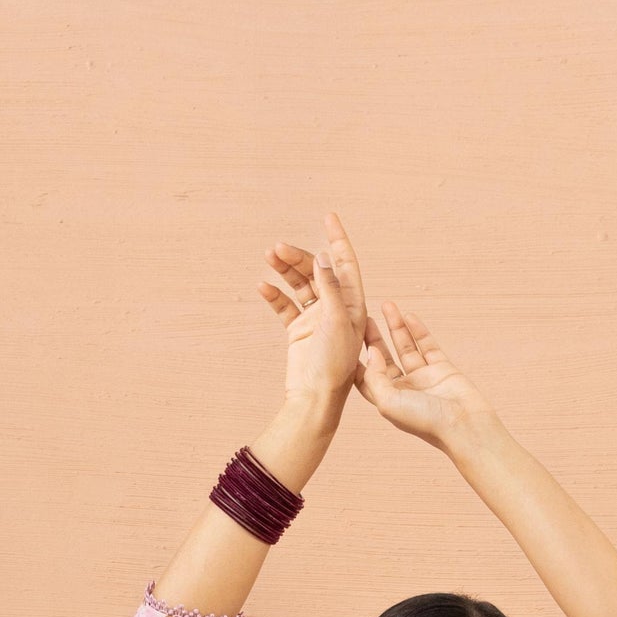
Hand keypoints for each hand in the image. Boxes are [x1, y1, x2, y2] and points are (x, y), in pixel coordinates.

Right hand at [259, 214, 366, 406]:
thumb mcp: (337, 321)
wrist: (314, 399)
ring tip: (269, 257)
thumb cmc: (333, 365)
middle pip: (316, 271)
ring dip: (285, 269)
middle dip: (298, 257)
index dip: (338, 239)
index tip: (329, 216)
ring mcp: (316, 319)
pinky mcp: (298, 331)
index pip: (346, 264)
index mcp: (353, 305)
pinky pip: (285, 305)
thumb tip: (322, 257)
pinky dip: (275, 294)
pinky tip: (263, 286)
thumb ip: (330, 287)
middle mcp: (336, 309)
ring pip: (299, 284)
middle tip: (278, 248)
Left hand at [356, 301, 494, 449]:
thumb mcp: (388, 402)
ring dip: (396, 327)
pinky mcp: (442, 369)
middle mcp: (405, 390)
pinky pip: (427, 345)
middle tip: (365, 318)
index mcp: (389, 401)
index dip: (357, 361)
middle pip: (384, 359)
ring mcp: (424, 378)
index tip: (348, 340)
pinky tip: (408, 316)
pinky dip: (418, 331)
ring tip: (387, 305)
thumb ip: (375, 376)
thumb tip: (371, 352)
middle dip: (374, 338)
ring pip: (405, 348)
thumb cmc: (425, 421)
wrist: (464, 425)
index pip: (367, 379)